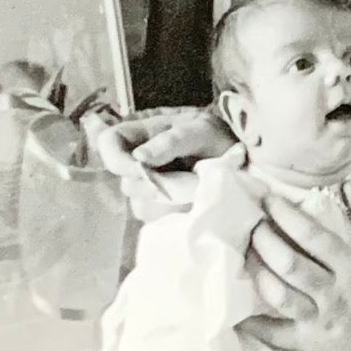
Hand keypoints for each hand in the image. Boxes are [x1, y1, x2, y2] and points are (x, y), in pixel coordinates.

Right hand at [82, 101, 234, 220]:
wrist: (242, 161)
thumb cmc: (217, 138)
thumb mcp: (201, 130)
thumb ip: (172, 140)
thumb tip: (139, 159)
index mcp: (141, 136)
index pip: (108, 143)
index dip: (116, 160)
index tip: (140, 171)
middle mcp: (139, 165)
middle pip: (126, 183)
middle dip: (153, 187)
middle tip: (184, 183)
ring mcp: (150, 191)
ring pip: (141, 206)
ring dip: (170, 203)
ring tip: (198, 191)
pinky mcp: (163, 212)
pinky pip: (159, 221)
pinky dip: (177, 215)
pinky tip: (195, 205)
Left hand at [240, 185, 350, 350]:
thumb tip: (350, 185)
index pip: (314, 236)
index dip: (287, 216)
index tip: (267, 200)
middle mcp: (334, 293)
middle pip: (290, 263)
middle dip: (264, 240)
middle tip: (251, 225)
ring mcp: (320, 320)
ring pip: (280, 295)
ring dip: (258, 272)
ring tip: (245, 255)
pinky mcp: (311, 343)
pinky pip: (277, 334)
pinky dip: (254, 323)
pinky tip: (237, 310)